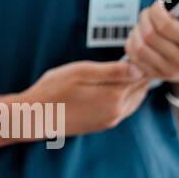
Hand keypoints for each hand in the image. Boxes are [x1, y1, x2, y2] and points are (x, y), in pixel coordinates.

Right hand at [21, 59, 149, 136]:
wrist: (36, 116)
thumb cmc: (53, 90)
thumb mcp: (81, 72)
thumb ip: (112, 71)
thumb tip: (139, 69)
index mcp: (114, 96)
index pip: (141, 77)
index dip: (142, 62)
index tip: (138, 52)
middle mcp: (117, 111)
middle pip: (140, 90)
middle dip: (140, 75)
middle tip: (134, 59)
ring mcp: (110, 120)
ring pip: (134, 101)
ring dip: (134, 87)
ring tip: (125, 72)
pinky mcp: (102, 125)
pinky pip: (124, 109)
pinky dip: (125, 97)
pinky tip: (113, 88)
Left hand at [125, 0, 178, 87]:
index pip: (165, 25)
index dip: (156, 11)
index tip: (158, 4)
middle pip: (149, 35)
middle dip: (144, 17)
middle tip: (148, 12)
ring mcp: (169, 71)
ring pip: (139, 48)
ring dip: (136, 31)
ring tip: (143, 23)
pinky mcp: (158, 76)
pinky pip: (135, 58)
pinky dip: (131, 44)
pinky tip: (139, 35)